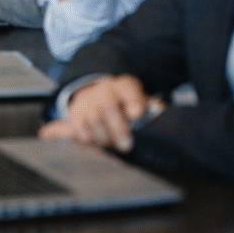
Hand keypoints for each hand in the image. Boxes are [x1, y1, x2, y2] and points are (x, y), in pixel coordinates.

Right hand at [38, 74, 163, 152]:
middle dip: (117, 128)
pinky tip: (98, 143)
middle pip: (108, 106)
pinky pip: (78, 128)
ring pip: (92, 119)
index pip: (128, 89)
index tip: (137, 114)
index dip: (133, 101)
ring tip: (112, 145)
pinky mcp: (75, 114)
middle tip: (126, 146)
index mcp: (124, 86)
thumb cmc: (127, 106)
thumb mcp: (143, 103)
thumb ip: (152, 107)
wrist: (98, 98)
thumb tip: (158, 109)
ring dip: (104, 137)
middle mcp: (103, 90)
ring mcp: (87, 101)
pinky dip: (88, 139)